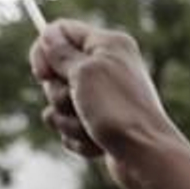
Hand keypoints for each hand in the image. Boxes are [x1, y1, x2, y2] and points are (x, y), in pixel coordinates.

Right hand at [28, 20, 185, 188]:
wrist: (146, 157)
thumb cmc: (118, 111)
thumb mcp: (85, 73)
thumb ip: (61, 53)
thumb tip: (48, 34)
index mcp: (108, 45)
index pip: (61, 31)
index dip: (44, 51)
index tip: (43, 74)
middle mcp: (107, 67)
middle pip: (56, 72)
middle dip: (59, 94)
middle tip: (78, 103)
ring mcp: (103, 98)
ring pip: (59, 104)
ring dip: (67, 120)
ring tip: (90, 127)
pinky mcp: (100, 124)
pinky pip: (70, 127)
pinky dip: (78, 138)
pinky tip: (97, 144)